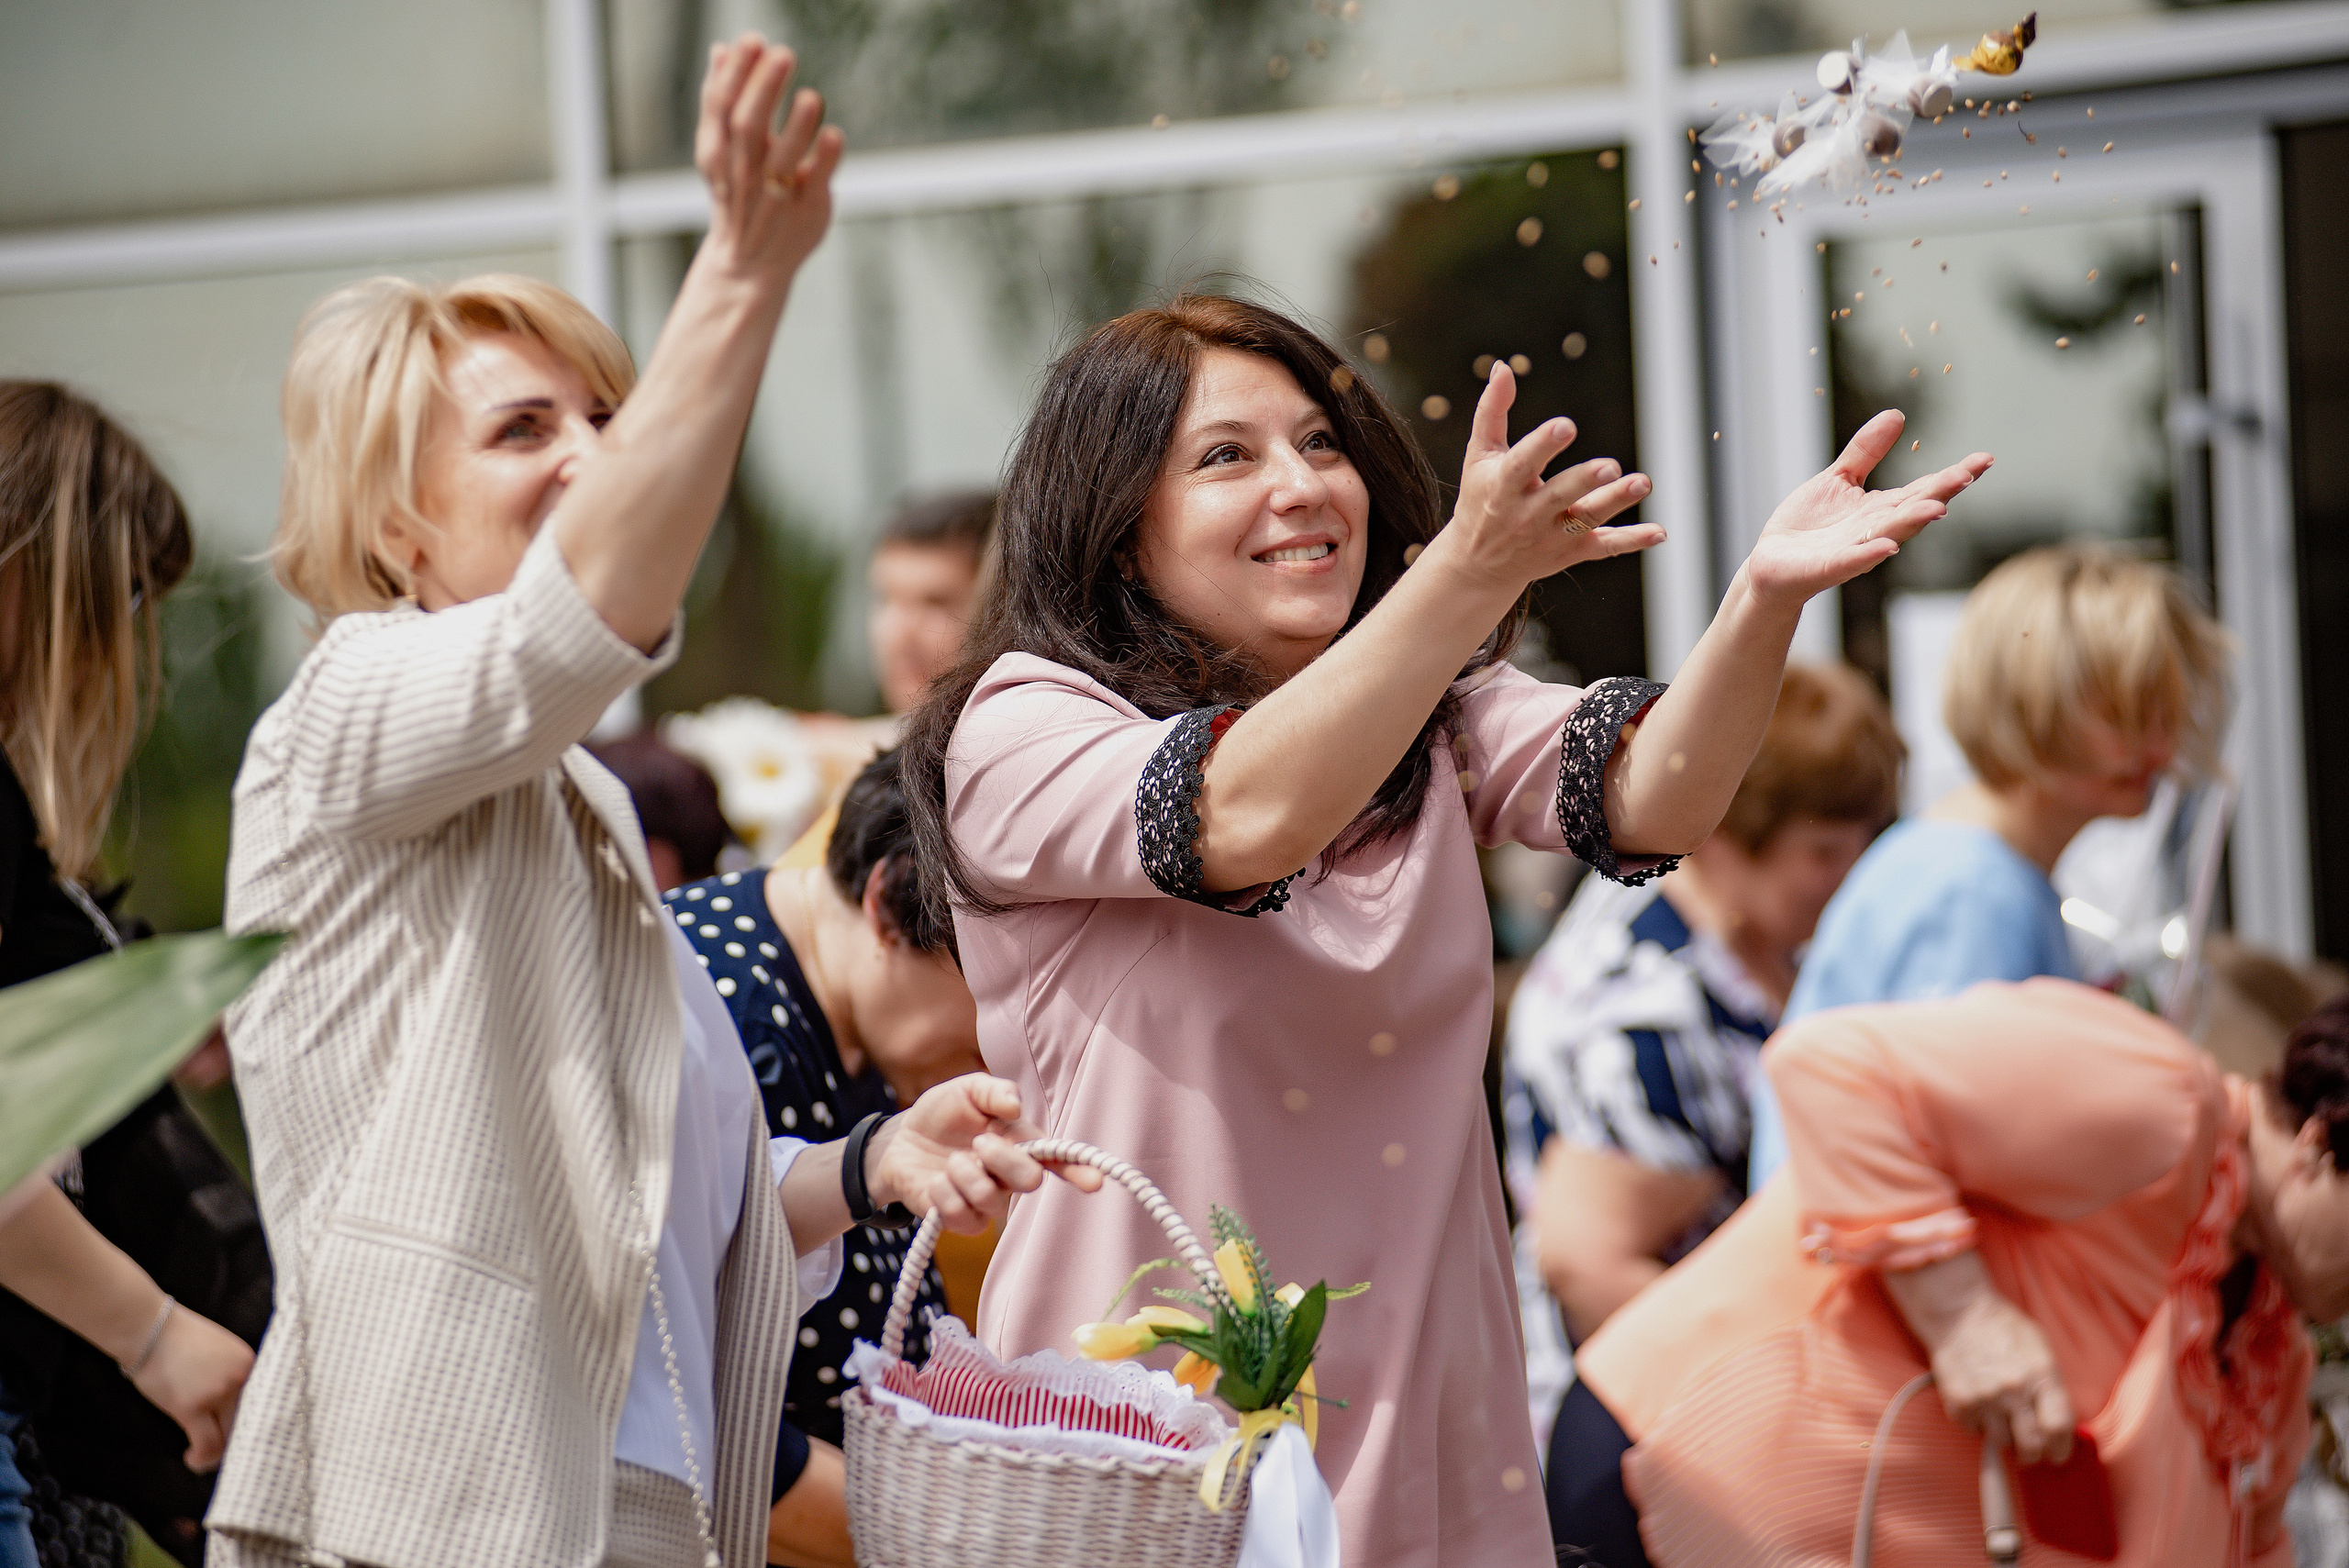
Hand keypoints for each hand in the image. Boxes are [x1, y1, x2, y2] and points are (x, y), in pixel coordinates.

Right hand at [128, 1303, 252, 1471]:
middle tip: (220, 1450)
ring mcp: (218, 1392)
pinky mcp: (192, 1406)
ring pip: (229, 1437)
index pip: (260, 1404)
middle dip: (236, 1441)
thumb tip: (229, 1408)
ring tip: (204, 1459)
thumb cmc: (177, 1339)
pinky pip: (207, 1443)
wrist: (150, 1329)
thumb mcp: (218, 1351)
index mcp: (248, 1364)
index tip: (240, 1436)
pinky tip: (192, 1458)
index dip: (249, 1424)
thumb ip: (230, 1375)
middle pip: (248, 1422)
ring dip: (218, 1454)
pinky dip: (202, 1457)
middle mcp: (239, 1378)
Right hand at [693, 35, 844, 288]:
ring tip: (810, 96)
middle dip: (764, 88)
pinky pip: (816, 183)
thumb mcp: (721, 152)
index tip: (752, 40)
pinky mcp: (807, 210)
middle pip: (749, 126)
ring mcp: (776, 194)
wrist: (749, 266)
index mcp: (719, 155)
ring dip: (797, 125)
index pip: (721, 108)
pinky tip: (834, 134)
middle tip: (783, 52)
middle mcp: (744, 173)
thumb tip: (722, 49)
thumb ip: (722, 103)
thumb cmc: (740, 196)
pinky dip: (824, 159)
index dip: (735, 74)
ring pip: (783, 158)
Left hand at [867, 1074, 1103, 1233]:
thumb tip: (1014, 1105)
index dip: (1078, 1170)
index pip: (1057, 1158)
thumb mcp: (967, 1090)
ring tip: (950, 1161)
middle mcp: (1010, 1176)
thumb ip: (993, 1090)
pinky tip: (936, 1181)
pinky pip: (961, 1215)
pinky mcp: (962, 1220)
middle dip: (1003, 1159)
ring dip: (963, 1173)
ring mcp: (988, 1201)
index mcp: (1022, 1143)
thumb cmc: (943, 1113)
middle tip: (978, 1142)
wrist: (903, 1139)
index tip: (1094, 1181)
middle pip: (1029, 1180)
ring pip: (990, 1199)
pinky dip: (943, 1192)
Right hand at [1434, 363, 1659, 593]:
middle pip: (1558, 497)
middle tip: (1610, 466)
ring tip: (1642, 482)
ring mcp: (1551, 535)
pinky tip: (1659, 532)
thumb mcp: (1479, 456)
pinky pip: (1604, 547)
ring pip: (1586, 519)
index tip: (1565, 426)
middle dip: (1584, 482)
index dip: (1543, 446)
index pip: (1522, 465)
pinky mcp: (1571, 552)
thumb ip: (1492, 411)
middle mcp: (1527, 515)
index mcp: (1503, 487)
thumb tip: (1502, 367)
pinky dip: (1632, 541)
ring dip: (1615, 502)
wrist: (1477, 565)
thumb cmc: (1481, 498)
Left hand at [1742, 411, 1991, 613]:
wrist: (1772, 566)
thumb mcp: (1838, 479)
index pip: (1923, 489)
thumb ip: (1866, 451)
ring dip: (1913, 521)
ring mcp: (1853, 550)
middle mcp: (1874, 530)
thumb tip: (1897, 414)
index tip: (1984, 459)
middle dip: (1941, 493)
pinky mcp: (1827, 568)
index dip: (1953, 475)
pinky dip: (1868, 553)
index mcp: (1880, 509)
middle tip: (1970, 475)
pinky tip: (1887, 546)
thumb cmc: (1808, 526)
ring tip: (1938, 507)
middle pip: (1913, 509)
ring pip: (1889, 534)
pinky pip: (1851, 561)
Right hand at [1884, 1252, 2073, 1465]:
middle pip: (2032, 1445)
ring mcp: (1985, 1398)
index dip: (2061, 1449)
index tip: (2057, 1454)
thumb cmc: (2003, 1328)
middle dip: (2034, 1454)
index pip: (2059, 1428)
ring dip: (2004, 1436)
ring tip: (2000, 1417)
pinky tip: (1979, 1404)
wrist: (1958, 1311)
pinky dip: (1978, 1425)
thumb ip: (2052, 1386)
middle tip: (2030, 1451)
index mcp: (2042, 1375)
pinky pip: (1974, 1431)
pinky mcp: (1959, 1402)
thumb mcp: (2040, 1349)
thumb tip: (2061, 1425)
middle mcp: (2014, 1389)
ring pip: (2002, 1442)